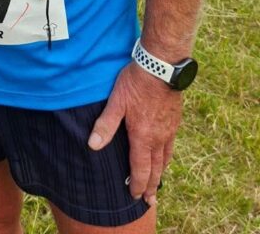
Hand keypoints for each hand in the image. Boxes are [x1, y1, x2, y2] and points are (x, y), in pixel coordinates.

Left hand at [88, 62, 181, 205]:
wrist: (162, 67)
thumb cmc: (136, 82)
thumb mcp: (117, 102)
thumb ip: (106, 124)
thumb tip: (93, 145)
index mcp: (143, 136)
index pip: (140, 168)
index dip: (137, 184)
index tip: (135, 196)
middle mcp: (159, 138)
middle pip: (155, 168)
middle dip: (151, 186)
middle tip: (149, 200)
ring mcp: (169, 130)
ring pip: (165, 159)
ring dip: (160, 173)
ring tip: (157, 184)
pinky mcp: (174, 121)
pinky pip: (171, 146)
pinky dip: (167, 158)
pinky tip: (165, 156)